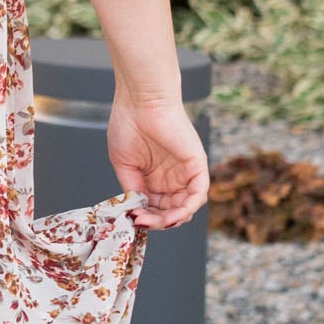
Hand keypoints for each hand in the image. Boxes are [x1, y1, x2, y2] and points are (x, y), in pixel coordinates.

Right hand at [107, 95, 210, 231]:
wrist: (140, 101)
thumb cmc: (128, 124)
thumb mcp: (124, 164)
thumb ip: (132, 188)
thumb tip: (136, 211)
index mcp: (154, 177)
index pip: (156, 207)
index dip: (146, 218)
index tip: (133, 219)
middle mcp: (172, 177)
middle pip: (171, 211)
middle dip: (157, 221)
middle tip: (142, 221)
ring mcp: (185, 172)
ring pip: (186, 207)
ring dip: (172, 219)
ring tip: (157, 220)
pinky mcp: (197, 165)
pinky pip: (199, 193)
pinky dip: (188, 208)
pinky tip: (173, 214)